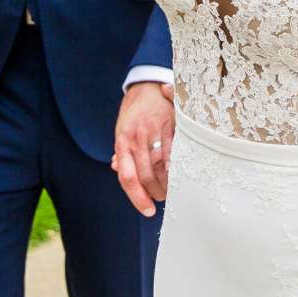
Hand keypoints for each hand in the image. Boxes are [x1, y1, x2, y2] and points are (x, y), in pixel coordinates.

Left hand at [111, 81, 173, 216]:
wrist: (146, 86)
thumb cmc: (134, 113)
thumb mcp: (122, 131)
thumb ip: (122, 151)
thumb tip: (116, 168)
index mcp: (122, 142)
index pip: (127, 178)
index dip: (137, 198)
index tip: (148, 211)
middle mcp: (135, 138)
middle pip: (145, 176)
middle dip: (155, 194)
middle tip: (163, 200)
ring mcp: (152, 131)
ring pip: (160, 167)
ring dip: (168, 185)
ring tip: (173, 191)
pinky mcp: (169, 124)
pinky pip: (174, 152)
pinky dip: (177, 168)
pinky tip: (180, 176)